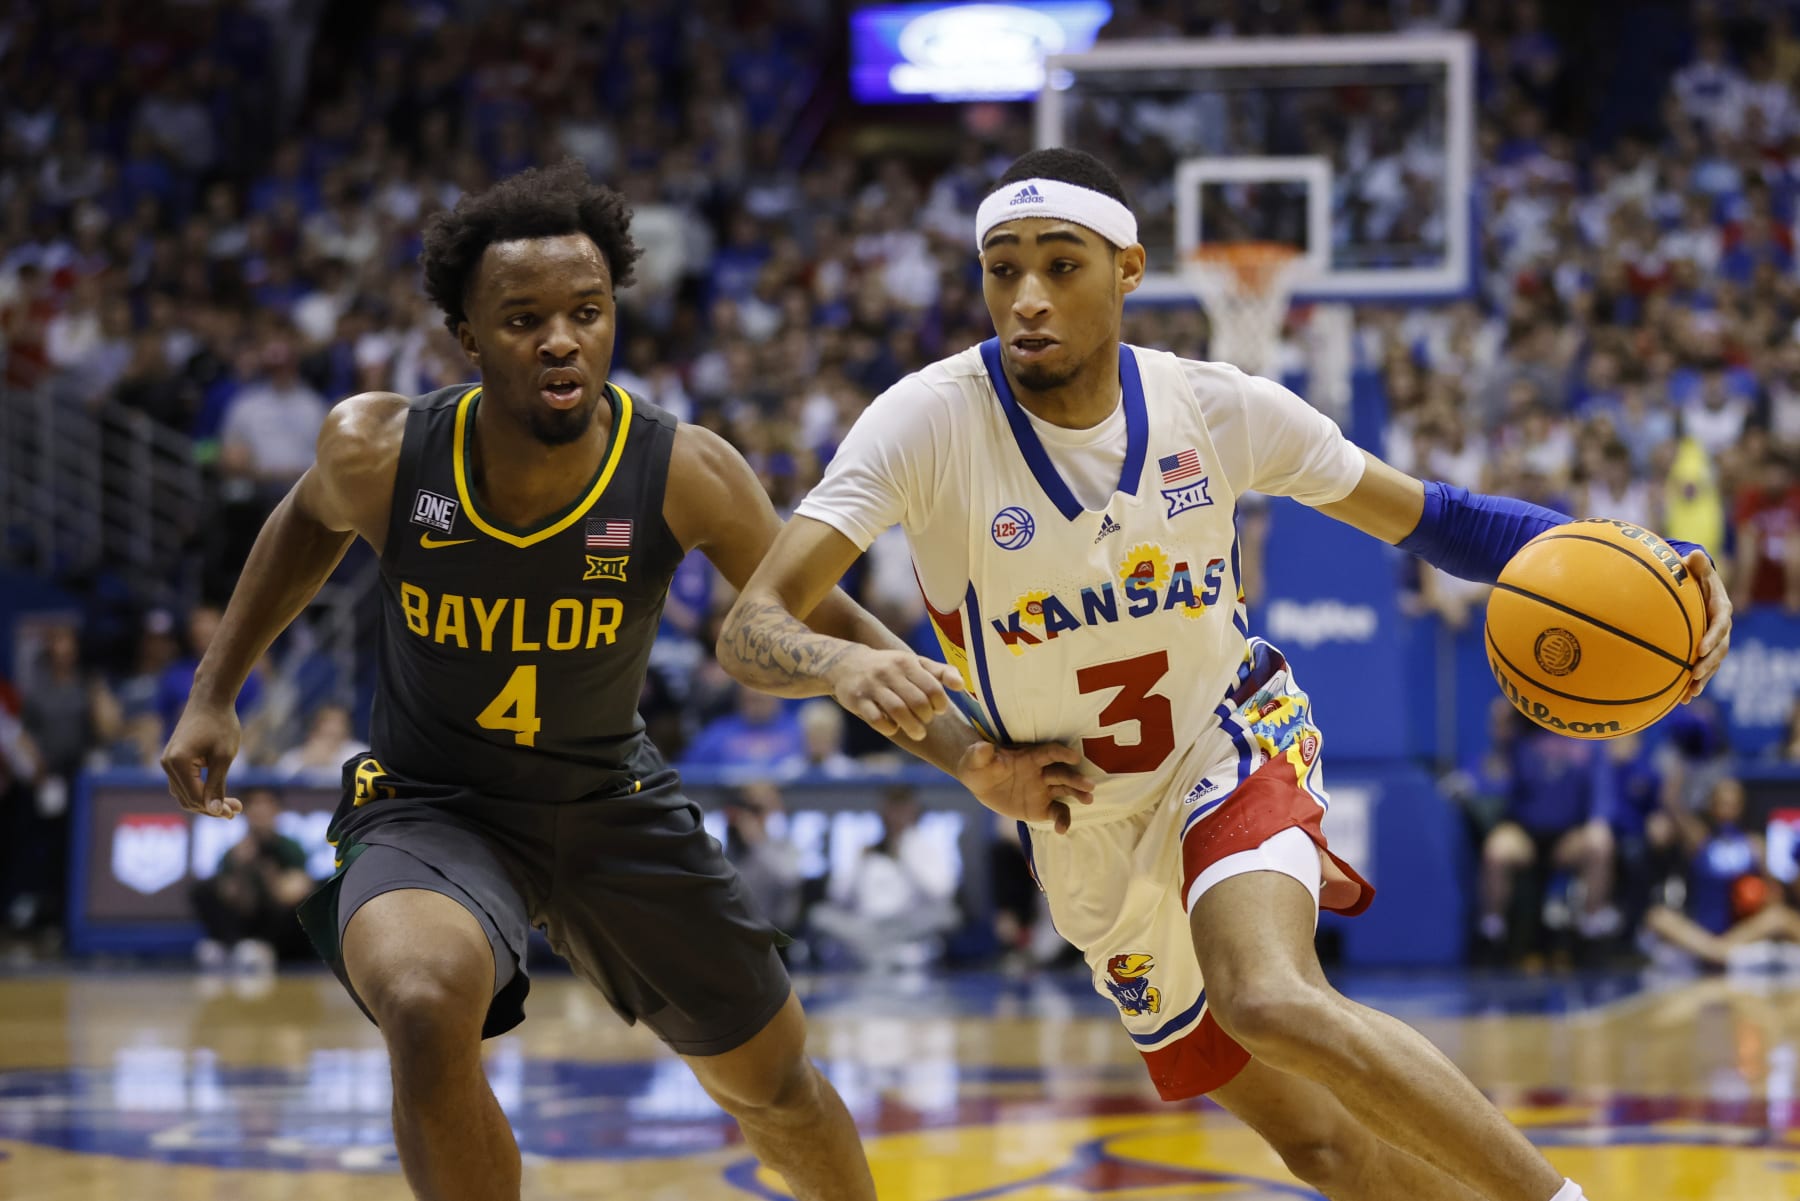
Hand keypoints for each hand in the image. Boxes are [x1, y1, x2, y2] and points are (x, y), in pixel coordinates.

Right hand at [161, 701, 243, 818]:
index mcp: (177, 763)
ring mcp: (167, 762)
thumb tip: (215, 811)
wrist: (210, 699)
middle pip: (187, 799)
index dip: (216, 808)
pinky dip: (199, 790)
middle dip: (211, 807)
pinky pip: (184, 783)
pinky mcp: (172, 759)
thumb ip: (217, 785)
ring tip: (232, 806)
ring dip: (205, 801)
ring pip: (184, 793)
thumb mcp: (224, 757)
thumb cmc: (221, 724)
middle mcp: (167, 764)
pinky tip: (218, 793)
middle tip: (237, 810)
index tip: (237, 811)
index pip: (195, 797)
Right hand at [826, 646, 963, 740]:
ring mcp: (872, 686)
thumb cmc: (890, 667)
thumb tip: (962, 686)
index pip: (933, 688)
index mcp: (907, 662)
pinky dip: (889, 728)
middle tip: (926, 721)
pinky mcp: (857, 700)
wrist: (846, 663)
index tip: (938, 710)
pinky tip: (894, 728)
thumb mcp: (913, 663)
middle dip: (927, 717)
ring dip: (913, 727)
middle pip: (918, 702)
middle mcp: (889, 672)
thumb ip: (939, 672)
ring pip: (898, 711)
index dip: (940, 704)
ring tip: (918, 733)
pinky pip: (877, 719)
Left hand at [957, 740, 1094, 833]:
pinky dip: (1062, 821)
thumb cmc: (980, 764)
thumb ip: (981, 753)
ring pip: (1066, 791)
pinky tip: (1062, 830)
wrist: (981, 781)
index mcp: (1029, 757)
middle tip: (1089, 785)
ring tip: (1088, 800)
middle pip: (1062, 773)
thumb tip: (983, 748)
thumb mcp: (976, 758)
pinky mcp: (1042, 807)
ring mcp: (1044, 790)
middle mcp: (1041, 772)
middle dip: (1075, 778)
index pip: (1049, 753)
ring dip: (1078, 794)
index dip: (1061, 753)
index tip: (1074, 757)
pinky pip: (1057, 813)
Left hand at [1682, 549, 1731, 703]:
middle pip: (1720, 649)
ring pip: (1713, 663)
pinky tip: (1683, 699)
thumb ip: (1696, 565)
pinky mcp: (1706, 650)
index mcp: (1720, 608)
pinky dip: (1695, 683)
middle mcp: (1722, 627)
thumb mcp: (1697, 568)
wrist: (1700, 587)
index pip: (1720, 624)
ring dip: (1703, 678)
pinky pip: (1703, 668)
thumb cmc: (1695, 576)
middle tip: (1693, 675)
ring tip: (1689, 693)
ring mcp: (1716, 641)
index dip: (1713, 637)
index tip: (1700, 649)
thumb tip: (1694, 555)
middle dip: (1708, 664)